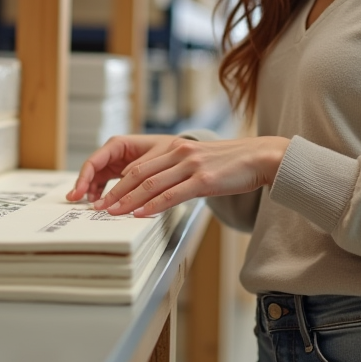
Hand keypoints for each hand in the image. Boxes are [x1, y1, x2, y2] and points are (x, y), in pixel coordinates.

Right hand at [66, 135, 179, 204]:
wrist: (182, 155)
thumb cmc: (170, 150)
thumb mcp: (157, 156)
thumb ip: (140, 167)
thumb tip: (125, 179)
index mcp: (119, 144)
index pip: (94, 161)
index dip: (84, 177)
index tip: (79, 192)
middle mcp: (114, 153)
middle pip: (92, 170)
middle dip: (83, 186)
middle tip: (76, 201)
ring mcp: (116, 164)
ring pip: (96, 178)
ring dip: (91, 192)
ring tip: (91, 206)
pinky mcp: (120, 174)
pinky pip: (105, 184)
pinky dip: (102, 194)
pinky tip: (100, 203)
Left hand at [81, 136, 290, 217]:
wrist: (260, 157)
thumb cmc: (231, 163)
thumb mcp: (199, 162)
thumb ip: (178, 171)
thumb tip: (158, 191)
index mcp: (175, 147)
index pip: (138, 166)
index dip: (118, 183)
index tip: (105, 197)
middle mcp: (179, 153)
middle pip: (138, 174)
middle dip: (116, 192)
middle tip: (100, 208)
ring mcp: (190, 165)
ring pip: (150, 184)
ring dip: (128, 201)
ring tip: (113, 213)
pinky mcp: (203, 179)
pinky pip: (172, 194)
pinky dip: (153, 205)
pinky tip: (141, 214)